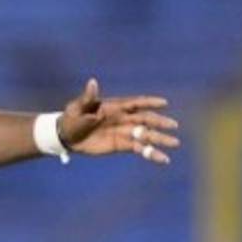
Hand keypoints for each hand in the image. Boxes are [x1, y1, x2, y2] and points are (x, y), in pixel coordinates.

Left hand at [59, 78, 179, 163]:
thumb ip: (88, 98)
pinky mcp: (122, 145)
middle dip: (159, 122)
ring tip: (175, 143)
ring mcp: (124, 132)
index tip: (164, 103)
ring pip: (146, 135)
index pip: (136, 103)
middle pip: (146, 119)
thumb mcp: (77, 108)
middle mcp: (124, 118)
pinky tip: (163, 159)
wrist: (67, 137)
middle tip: (174, 126)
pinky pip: (140, 149)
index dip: (149, 102)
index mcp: (115, 107)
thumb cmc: (72, 118)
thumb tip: (92, 82)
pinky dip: (151, 154)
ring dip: (160, 139)